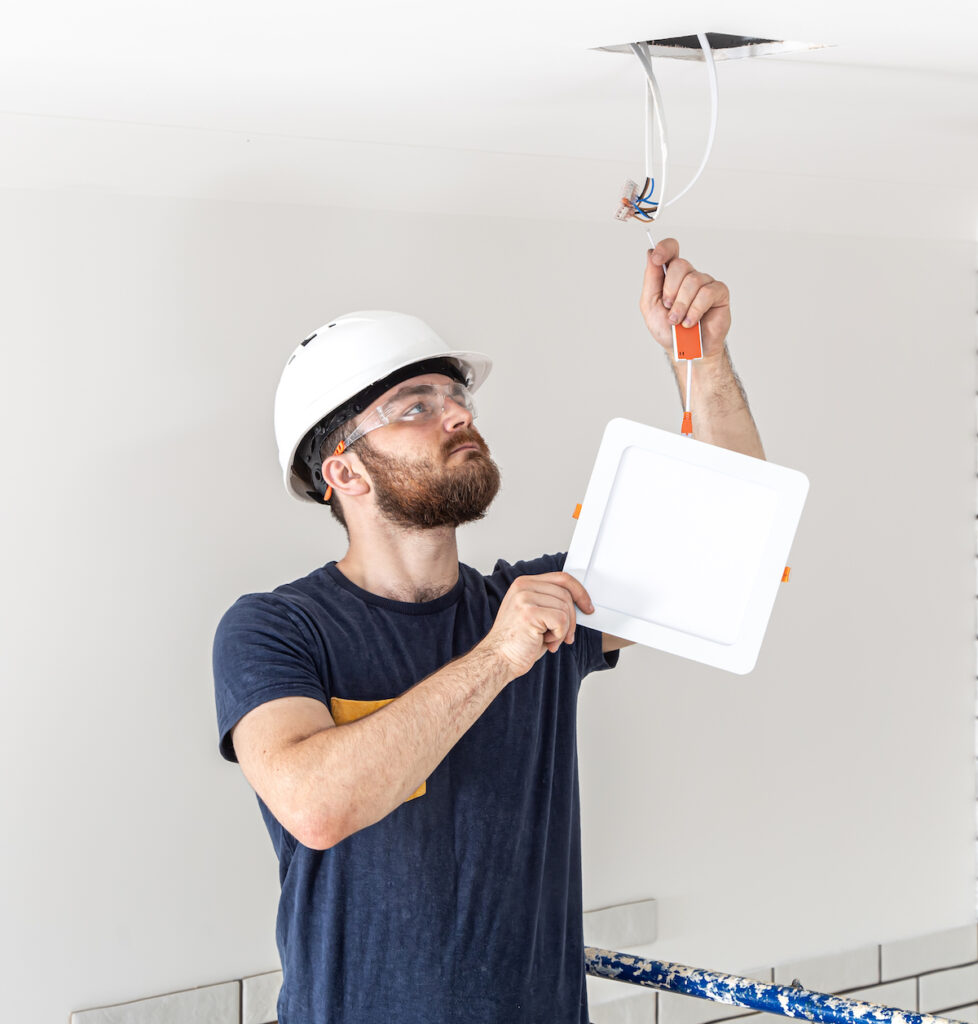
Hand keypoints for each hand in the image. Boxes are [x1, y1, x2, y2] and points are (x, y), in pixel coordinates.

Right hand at [480, 572, 593, 678]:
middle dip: (572, 618)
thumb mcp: (534, 614)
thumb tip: (579, 602)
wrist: (498, 660)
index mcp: (524, 583)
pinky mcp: (529, 612)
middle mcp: (523, 586)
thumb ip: (550, 602)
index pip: (561, 578)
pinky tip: (546, 642)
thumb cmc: (517, 642)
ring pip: (565, 608)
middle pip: (566, 594)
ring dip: (563, 630)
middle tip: (565, 636)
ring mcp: (525, 598)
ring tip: (549, 640)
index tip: (587, 607)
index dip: (579, 592)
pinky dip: (559, 636)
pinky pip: (561, 620)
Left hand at [640, 238, 730, 359]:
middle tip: (668, 309)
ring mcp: (705, 283)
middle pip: (680, 265)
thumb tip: (650, 254)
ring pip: (693, 281)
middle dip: (670, 291)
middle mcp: (689, 276)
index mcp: (671, 276)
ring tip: (679, 321)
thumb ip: (651, 279)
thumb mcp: (650, 305)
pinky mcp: (719, 293)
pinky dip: (695, 310)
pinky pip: (707, 293)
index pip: (671, 250)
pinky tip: (691, 322)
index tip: (656, 258)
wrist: (685, 351)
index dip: (665, 248)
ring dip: (682, 305)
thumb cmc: (668, 330)